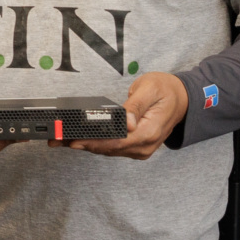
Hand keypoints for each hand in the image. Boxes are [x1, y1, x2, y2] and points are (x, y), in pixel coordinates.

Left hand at [59, 72, 187, 159]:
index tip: (72, 140)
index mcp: (149, 132)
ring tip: (61, 140)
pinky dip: (96, 144)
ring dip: (85, 145)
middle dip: (82, 144)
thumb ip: (135, 106)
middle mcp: (145, 145)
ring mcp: (141, 148)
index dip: (92, 142)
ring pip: (109, 150)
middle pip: (109, 149)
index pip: (116, 142)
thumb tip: (127, 122)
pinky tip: (79, 140)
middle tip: (57, 139)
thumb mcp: (150, 89)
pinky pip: (113, 148)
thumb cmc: (166, 90)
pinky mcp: (136, 147)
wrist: (182, 98)